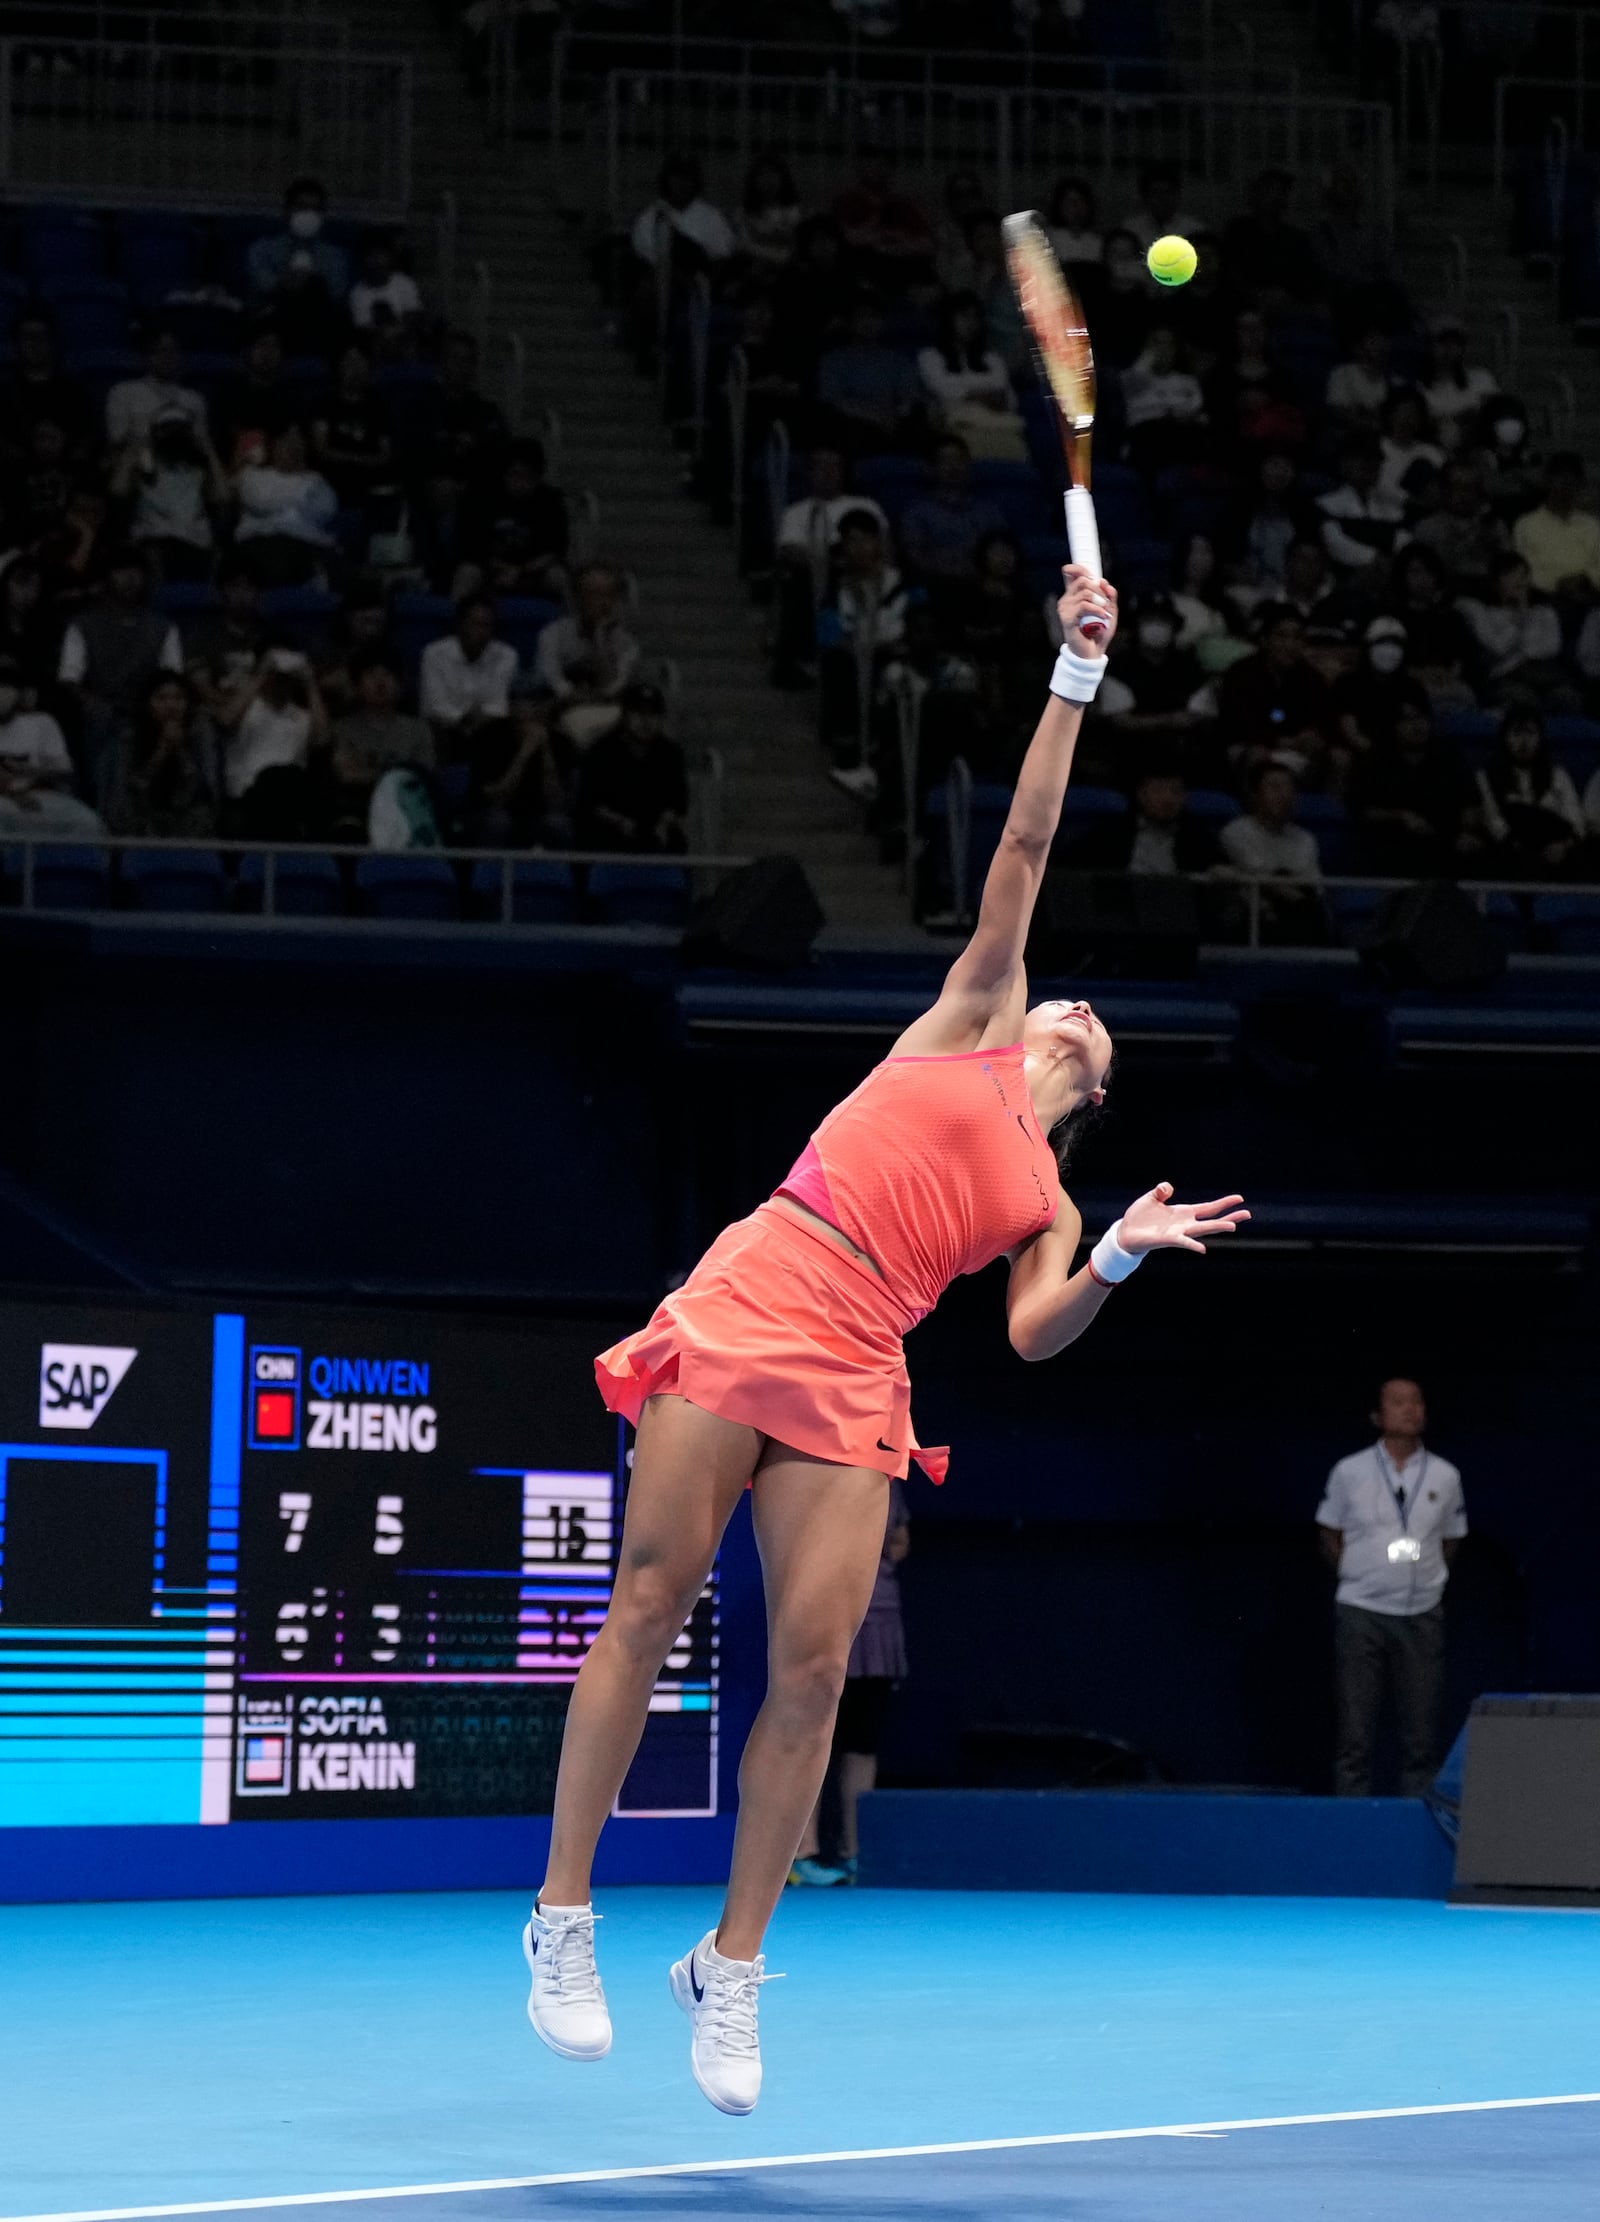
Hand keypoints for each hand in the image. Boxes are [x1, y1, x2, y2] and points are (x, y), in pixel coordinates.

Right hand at [1057, 565, 1116, 654]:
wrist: (1092, 653)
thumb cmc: (1099, 632)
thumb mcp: (1109, 610)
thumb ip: (1109, 595)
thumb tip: (1104, 582)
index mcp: (1074, 595)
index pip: (1071, 573)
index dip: (1080, 568)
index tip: (1092, 575)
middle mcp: (1067, 599)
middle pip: (1083, 580)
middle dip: (1099, 589)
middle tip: (1105, 603)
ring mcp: (1065, 608)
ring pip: (1085, 592)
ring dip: (1100, 602)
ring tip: (1105, 613)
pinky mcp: (1067, 618)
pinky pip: (1084, 605)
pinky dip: (1097, 610)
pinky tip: (1103, 616)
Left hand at [1117, 1182, 1249, 1256]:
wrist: (1125, 1232)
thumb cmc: (1140, 1216)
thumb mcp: (1151, 1197)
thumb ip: (1162, 1191)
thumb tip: (1168, 1187)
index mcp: (1184, 1212)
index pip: (1208, 1208)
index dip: (1223, 1203)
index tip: (1240, 1199)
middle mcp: (1185, 1224)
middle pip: (1212, 1220)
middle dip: (1230, 1217)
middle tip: (1248, 1214)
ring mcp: (1178, 1232)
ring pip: (1202, 1230)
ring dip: (1217, 1228)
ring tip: (1233, 1226)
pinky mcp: (1167, 1239)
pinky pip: (1182, 1242)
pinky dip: (1192, 1244)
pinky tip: (1202, 1248)